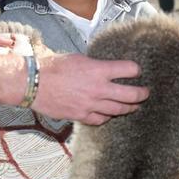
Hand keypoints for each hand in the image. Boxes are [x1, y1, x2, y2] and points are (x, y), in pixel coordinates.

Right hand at [33, 52, 148, 124]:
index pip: (128, 70)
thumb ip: (95, 66)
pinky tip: (109, 114)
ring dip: (129, 108)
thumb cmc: (52, 67)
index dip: (135, 70)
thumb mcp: (78, 59)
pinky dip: (107, 117)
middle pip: (129, 95)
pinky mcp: (81, 115)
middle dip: (141, 94)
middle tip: (146, 93)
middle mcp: (98, 89)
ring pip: (118, 110)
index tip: (138, 71)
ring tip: (134, 107)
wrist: (33, 83)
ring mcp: (90, 104)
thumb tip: (105, 69)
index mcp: (98, 70)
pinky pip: (100, 120)